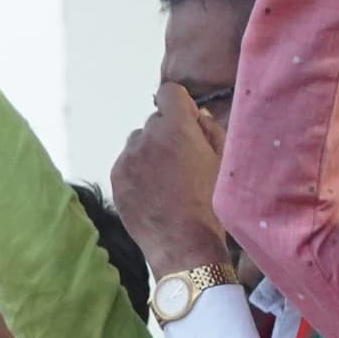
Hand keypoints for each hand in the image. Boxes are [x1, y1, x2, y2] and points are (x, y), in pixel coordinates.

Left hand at [111, 86, 230, 279]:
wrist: (182, 244)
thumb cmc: (211, 203)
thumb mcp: (223, 161)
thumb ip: (210, 130)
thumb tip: (196, 115)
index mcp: (175, 128)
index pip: (169, 92)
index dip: (180, 105)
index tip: (188, 124)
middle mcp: (145, 138)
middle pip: (155, 121)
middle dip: (167, 133)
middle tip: (183, 160)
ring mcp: (126, 159)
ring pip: (138, 142)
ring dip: (150, 152)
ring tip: (167, 180)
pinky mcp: (115, 178)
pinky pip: (127, 163)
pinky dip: (138, 171)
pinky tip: (153, 192)